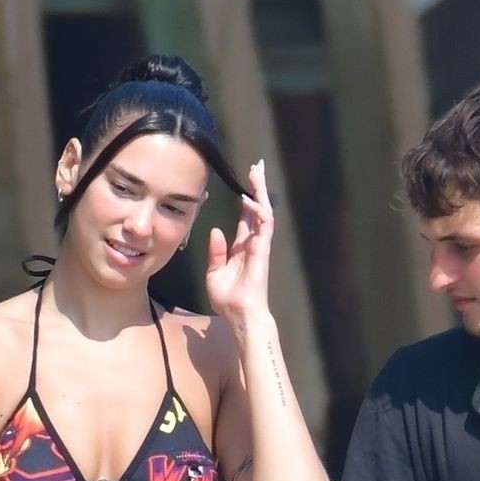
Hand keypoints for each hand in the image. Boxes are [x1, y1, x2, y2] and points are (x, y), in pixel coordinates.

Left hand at [205, 159, 273, 326]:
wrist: (239, 314)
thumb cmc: (228, 299)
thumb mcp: (214, 272)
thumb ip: (216, 252)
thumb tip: (215, 230)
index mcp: (242, 246)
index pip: (246, 216)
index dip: (246, 198)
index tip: (245, 180)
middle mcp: (253, 243)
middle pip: (257, 208)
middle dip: (257, 187)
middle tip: (256, 166)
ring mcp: (260, 245)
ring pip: (263, 211)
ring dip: (261, 191)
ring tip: (257, 172)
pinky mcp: (262, 250)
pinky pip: (264, 225)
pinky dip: (259, 210)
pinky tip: (251, 198)